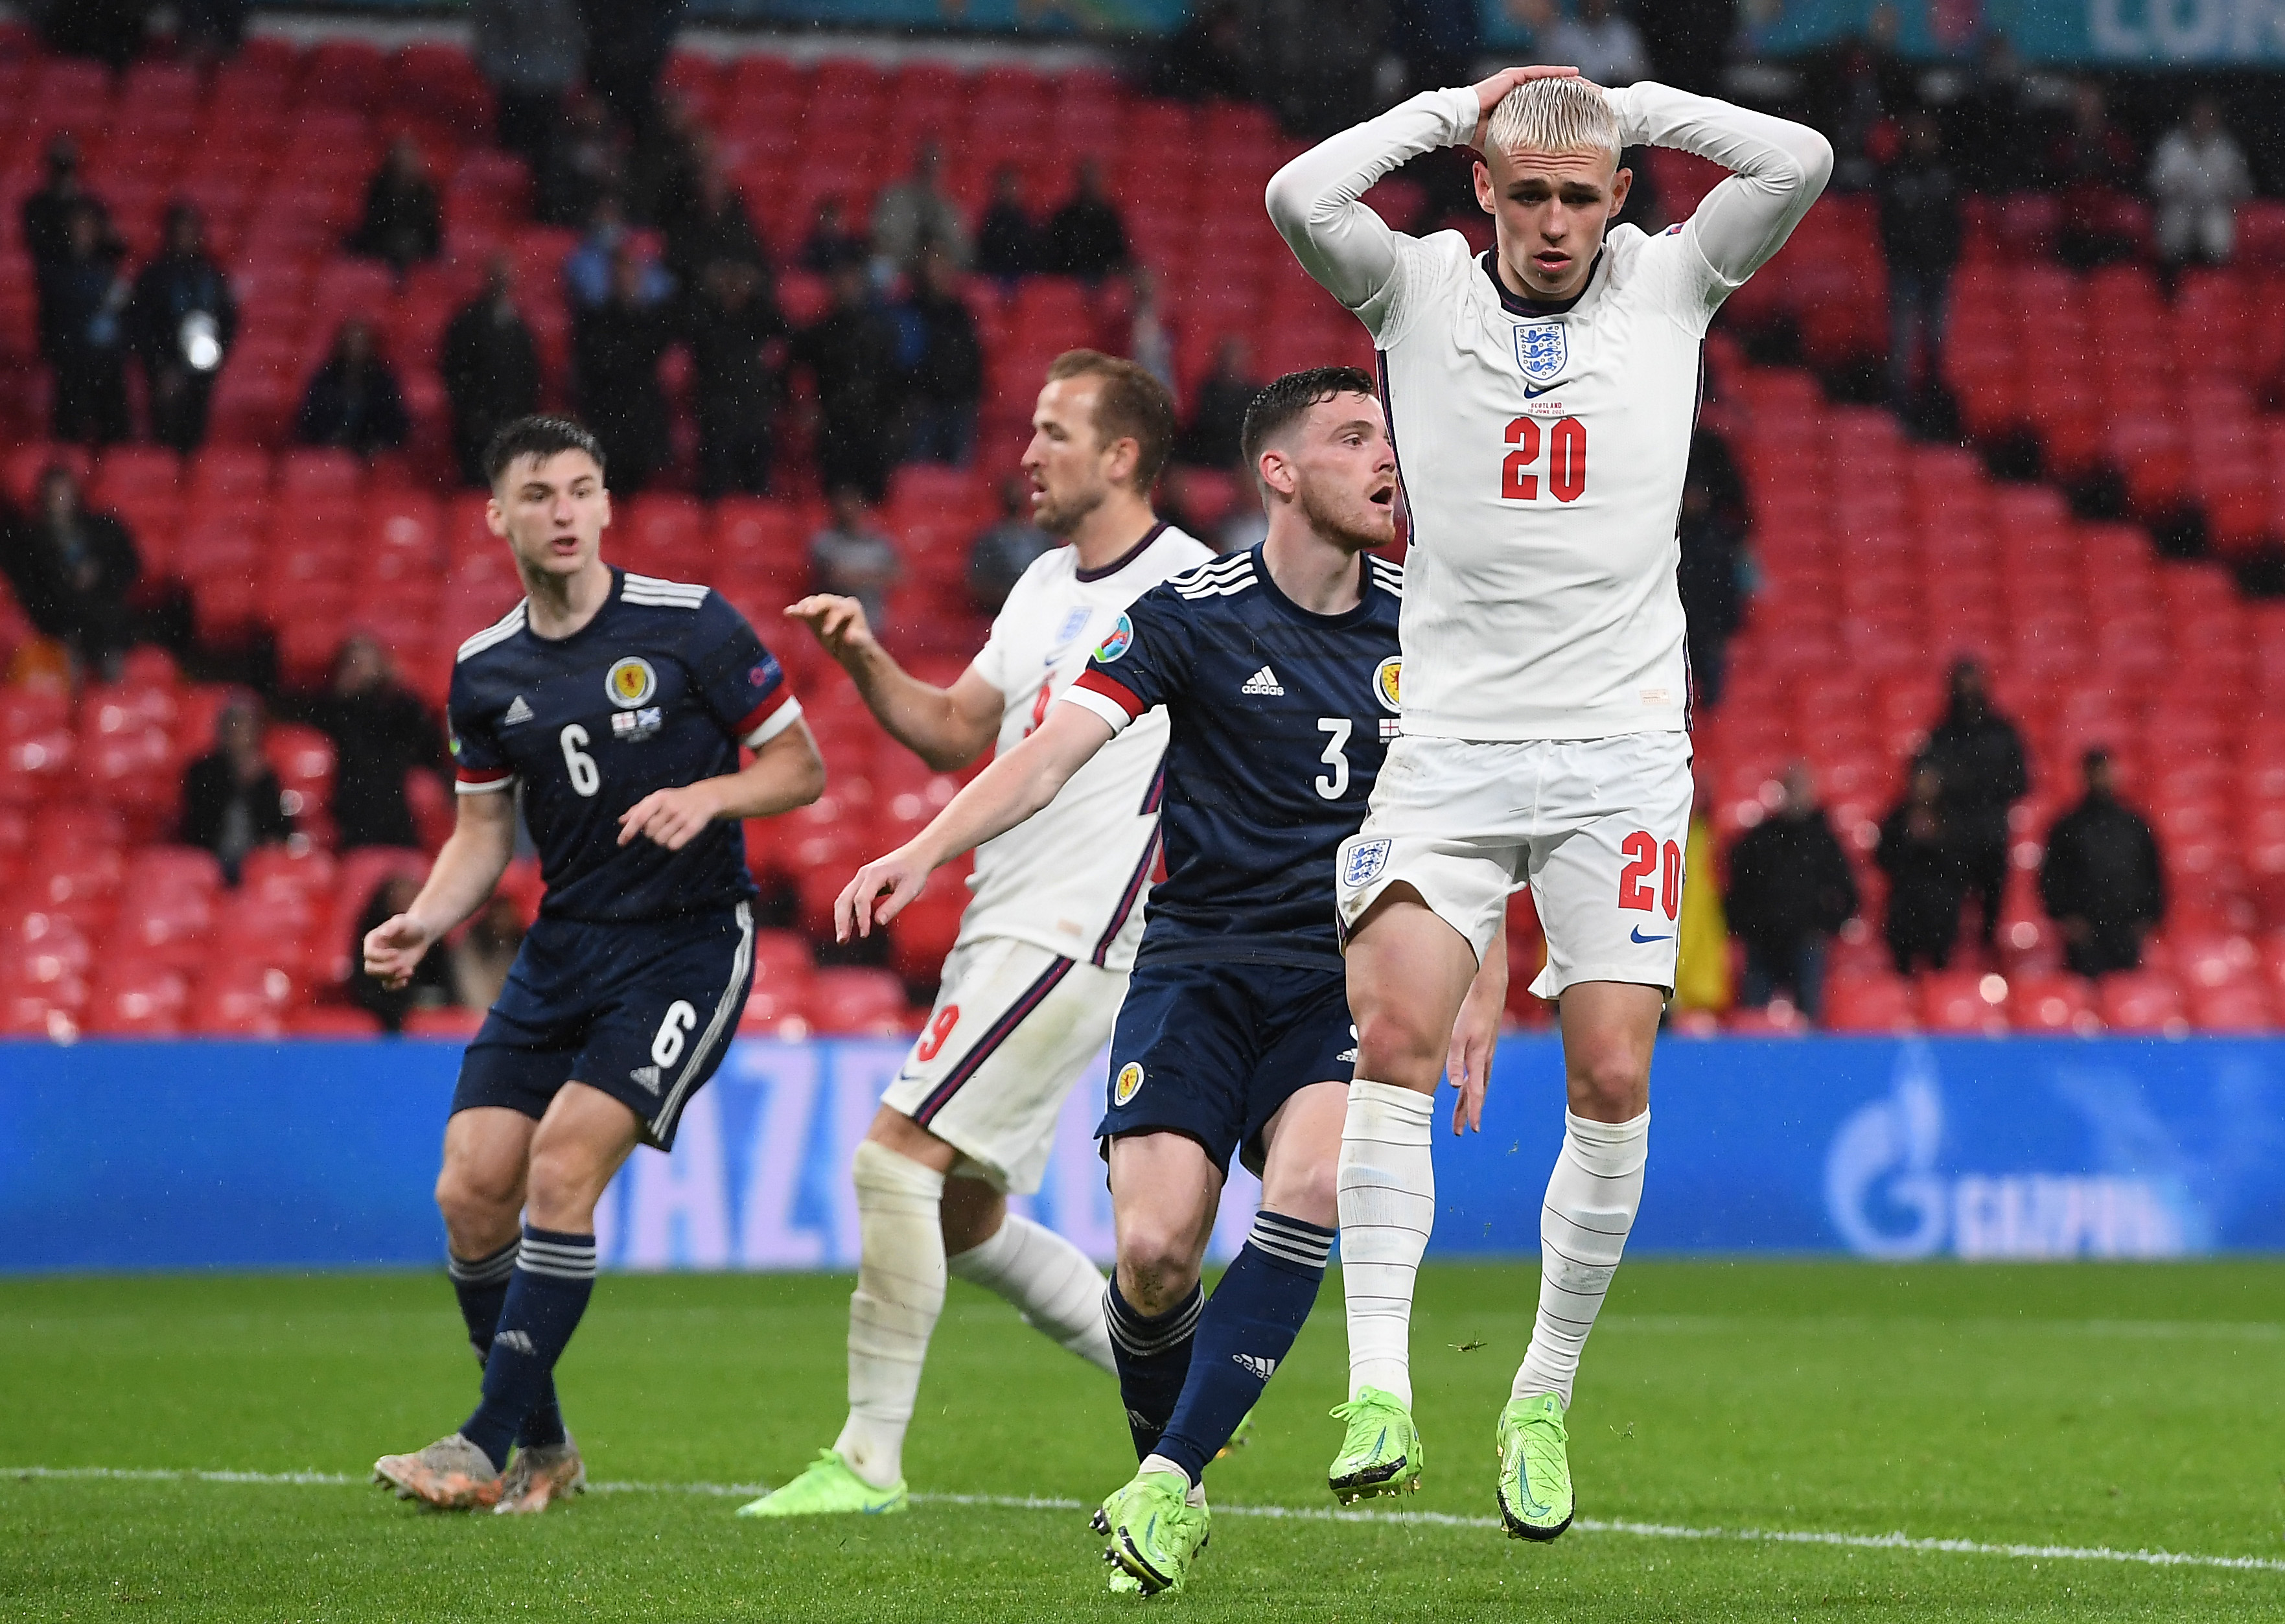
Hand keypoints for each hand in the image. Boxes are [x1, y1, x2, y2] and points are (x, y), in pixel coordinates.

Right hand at [362, 912, 433, 991]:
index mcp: (372, 941)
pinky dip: (396, 985)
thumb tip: (383, 934)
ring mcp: (382, 965)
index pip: (369, 954)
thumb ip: (393, 926)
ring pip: (379, 977)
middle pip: (370, 969)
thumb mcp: (402, 922)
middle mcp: (374, 955)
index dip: (381, 957)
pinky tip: (406, 980)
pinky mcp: (392, 973)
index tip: (397, 953)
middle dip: (386, 969)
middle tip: (402, 964)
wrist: (421, 934)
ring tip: (409, 970)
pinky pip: (388, 985)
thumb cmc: (410, 925)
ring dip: (394, 976)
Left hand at [617, 780, 724, 850]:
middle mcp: (670, 806)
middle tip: (660, 825)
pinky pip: (674, 845)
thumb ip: (638, 809)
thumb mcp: (657, 799)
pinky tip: (678, 836)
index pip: (639, 817)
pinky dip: (673, 844)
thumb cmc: (675, 799)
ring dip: (662, 839)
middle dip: (651, 833)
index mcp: (659, 798)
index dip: (628, 832)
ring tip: (670, 829)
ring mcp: (682, 816)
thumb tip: (621, 821)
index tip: (621, 843)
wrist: (705, 796)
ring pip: (661, 840)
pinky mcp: (693, 827)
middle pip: (649, 832)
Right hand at [785, 594, 877, 667]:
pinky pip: (804, 610)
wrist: (852, 653)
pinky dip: (796, 610)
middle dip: (816, 606)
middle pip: (826, 600)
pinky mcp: (814, 614)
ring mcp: (826, 607)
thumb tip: (849, 636)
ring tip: (797, 611)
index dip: (833, 619)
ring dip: (804, 606)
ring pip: (814, 602)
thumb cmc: (860, 649)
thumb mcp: (862, 647)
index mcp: (852, 608)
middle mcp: (839, 603)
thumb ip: (856, 640)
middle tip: (808, 613)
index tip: (826, 632)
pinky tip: (787, 612)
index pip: (841, 609)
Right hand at [835, 844, 934, 941]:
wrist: (916, 855)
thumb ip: (894, 906)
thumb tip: (879, 922)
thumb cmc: (915, 872)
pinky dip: (847, 914)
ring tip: (842, 940)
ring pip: (844, 899)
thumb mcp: (909, 890)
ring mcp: (861, 877)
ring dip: (841, 919)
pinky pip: (849, 899)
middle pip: (844, 899)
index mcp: (875, 874)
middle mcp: (863, 874)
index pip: (861, 899)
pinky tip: (849, 928)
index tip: (865, 935)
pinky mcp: (862, 882)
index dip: (861, 918)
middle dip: (841, 921)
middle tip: (842, 941)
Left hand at [1446, 989, 1498, 1134]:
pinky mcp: (1485, 1048)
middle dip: (1468, 1112)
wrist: (1490, 991)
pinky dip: (1474, 1087)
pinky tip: (1468, 1088)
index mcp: (1478, 1060)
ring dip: (1470, 1102)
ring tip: (1462, 1117)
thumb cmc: (1471, 1012)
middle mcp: (1484, 1061)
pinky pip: (1479, 1074)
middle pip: (1476, 1093)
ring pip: (1478, 1085)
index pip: (1476, 1093)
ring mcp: (1486, 1055)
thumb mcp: (1458, 1036)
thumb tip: (1454, 1087)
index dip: (1473, 1112)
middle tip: (1461, 1131)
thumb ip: (1455, 1061)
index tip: (1472, 1130)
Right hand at [1469, 64, 1579, 148]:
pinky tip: (1573, 74)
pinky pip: (1539, 73)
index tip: (1579, 110)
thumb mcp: (1502, 140)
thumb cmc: (1475, 134)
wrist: (1459, 121)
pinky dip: (1556, 73)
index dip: (1562, 105)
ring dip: (1567, 80)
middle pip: (1549, 88)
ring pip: (1547, 78)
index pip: (1544, 103)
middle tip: (1590, 94)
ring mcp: (1514, 81)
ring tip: (1586, 82)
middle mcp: (1517, 90)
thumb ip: (1516, 147)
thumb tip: (1528, 168)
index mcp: (1516, 104)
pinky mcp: (1512, 77)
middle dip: (1569, 91)